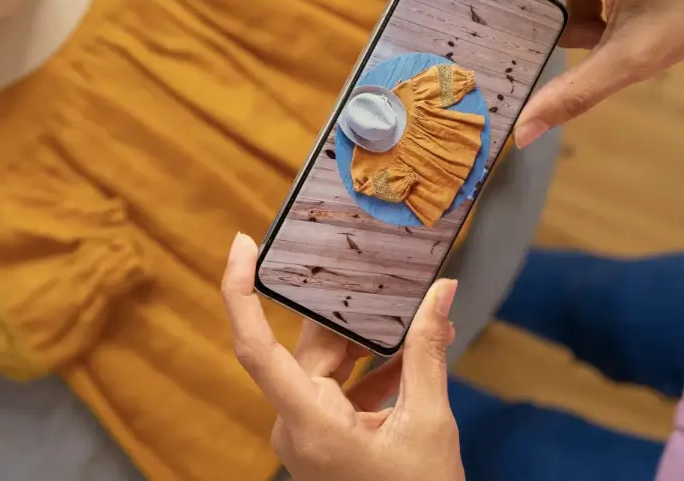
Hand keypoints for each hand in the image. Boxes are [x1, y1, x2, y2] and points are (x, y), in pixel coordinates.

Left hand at [222, 233, 463, 480]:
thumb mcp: (428, 422)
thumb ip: (428, 352)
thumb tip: (442, 292)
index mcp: (308, 421)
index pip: (254, 347)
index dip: (240, 291)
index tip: (243, 245)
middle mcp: (296, 424)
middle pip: (310, 350)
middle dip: (350, 315)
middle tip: (385, 277)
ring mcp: (307, 433)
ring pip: (327, 368)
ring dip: (369, 345)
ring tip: (414, 319)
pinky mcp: (323, 438)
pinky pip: (339, 391)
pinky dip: (372, 373)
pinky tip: (410, 355)